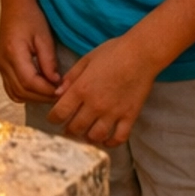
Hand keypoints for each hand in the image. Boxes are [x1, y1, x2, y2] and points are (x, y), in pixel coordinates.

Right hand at [0, 0, 61, 103]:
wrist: (15, 5)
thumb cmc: (31, 16)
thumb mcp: (44, 37)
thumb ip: (49, 61)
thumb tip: (55, 83)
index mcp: (13, 53)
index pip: (29, 82)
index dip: (46, 90)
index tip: (61, 90)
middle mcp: (3, 62)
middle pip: (22, 91)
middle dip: (42, 97)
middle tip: (59, 93)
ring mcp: (0, 65)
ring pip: (15, 93)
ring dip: (34, 97)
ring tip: (50, 92)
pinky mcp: (2, 66)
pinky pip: (11, 88)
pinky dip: (25, 93)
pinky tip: (38, 88)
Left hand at [47, 32, 156, 147]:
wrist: (141, 53)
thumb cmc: (113, 52)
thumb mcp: (87, 59)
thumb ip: (71, 77)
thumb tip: (57, 93)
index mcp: (82, 89)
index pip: (59, 113)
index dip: (53, 118)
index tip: (54, 118)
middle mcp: (95, 105)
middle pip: (75, 128)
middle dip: (68, 130)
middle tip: (68, 128)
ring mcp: (113, 113)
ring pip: (95, 137)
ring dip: (87, 137)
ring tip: (86, 133)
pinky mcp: (129, 116)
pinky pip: (118, 138)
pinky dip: (111, 143)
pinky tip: (106, 140)